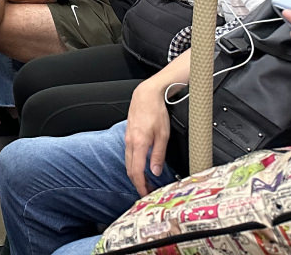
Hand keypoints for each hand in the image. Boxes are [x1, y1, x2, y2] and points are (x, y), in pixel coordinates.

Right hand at [125, 79, 172, 195]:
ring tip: (146, 182)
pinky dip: (134, 164)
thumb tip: (155, 171)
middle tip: (147, 192)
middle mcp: (129, 142)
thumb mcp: (163, 135)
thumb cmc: (156, 112)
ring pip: (128, 162)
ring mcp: (127, 138)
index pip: (136, 172)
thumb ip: (158, 155)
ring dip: (136, 174)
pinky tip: (142, 166)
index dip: (140, 186)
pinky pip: (129, 154)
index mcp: (138, 144)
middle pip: (130, 169)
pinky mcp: (129, 135)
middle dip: (137, 183)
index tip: (145, 194)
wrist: (146, 95)